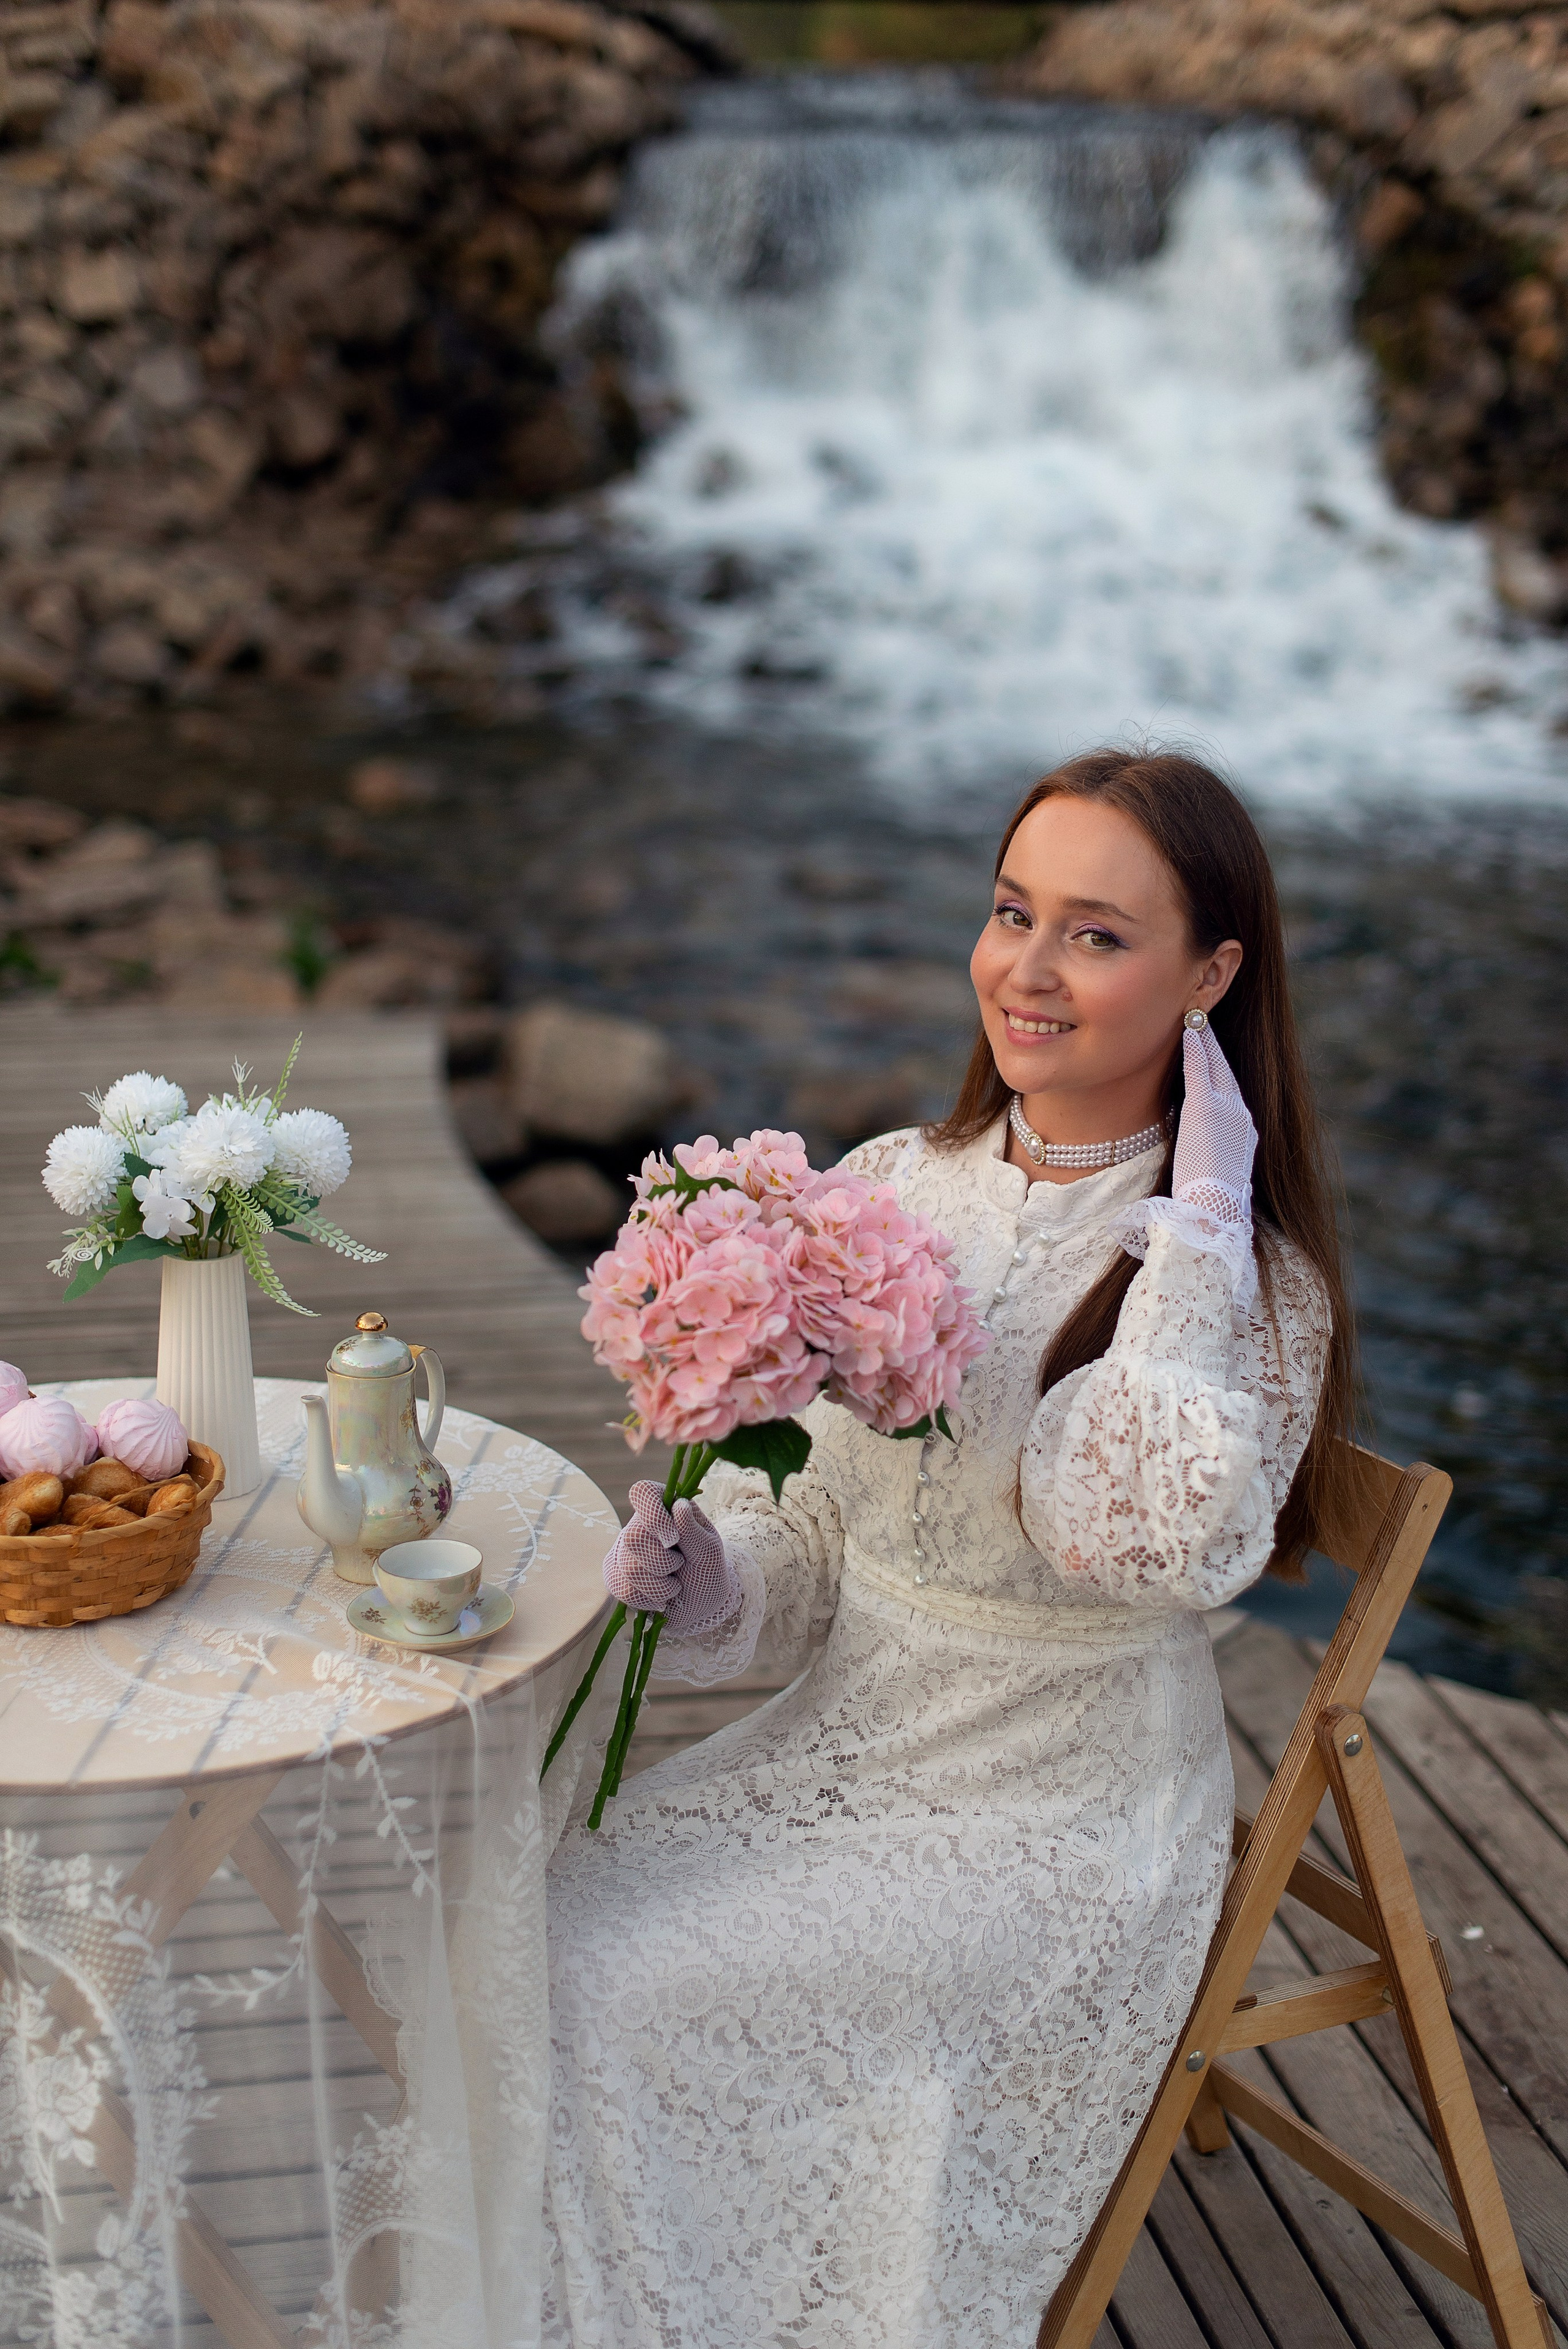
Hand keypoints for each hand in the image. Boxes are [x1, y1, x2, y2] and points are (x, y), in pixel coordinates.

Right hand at [603, 1481, 740, 1635]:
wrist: (700, 1604)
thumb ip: (692, 1530)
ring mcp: (624, 1551)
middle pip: (634, 1537)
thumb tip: (678, 1505)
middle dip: (663, 1561)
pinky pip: (623, 1590)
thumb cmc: (706, 1570)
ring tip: (674, 1585)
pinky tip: (660, 1598)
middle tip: (680, 1564)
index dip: (654, 1514)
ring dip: (661, 1585)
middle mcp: (639, 1526)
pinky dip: (648, 1599)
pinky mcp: (616, 1576)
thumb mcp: (709, 1550)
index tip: (673, 1539)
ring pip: (629, 1568)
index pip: (643, 1492)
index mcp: (664, 1509)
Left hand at [1173, 1022, 1256, 1225]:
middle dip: (1217, 1048)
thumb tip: (1200, 1153)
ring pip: (1217, 1067)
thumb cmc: (1209, 1202)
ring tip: (1196, 1021)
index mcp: (1245, 1133)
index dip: (1223, 1070)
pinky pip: (1200, 1070)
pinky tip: (1189, 1032)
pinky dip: (1196, 1049)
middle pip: (1228, 1073)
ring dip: (1206, 1042)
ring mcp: (1227, 1110)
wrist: (1213, 1210)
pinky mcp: (1206, 1108)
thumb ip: (1212, 1154)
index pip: (1232, 1093)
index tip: (1214, 1053)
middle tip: (1205, 1024)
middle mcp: (1242, 1116)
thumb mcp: (1217, 1172)